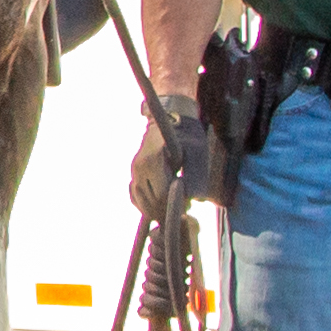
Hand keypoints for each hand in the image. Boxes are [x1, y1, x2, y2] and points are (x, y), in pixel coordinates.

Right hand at [131, 91, 210, 220]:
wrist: (170, 118)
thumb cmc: (187, 135)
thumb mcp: (197, 153)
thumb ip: (195, 177)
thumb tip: (193, 200)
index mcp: (155, 160)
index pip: (161, 194)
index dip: (175, 205)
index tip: (188, 207)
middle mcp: (140, 166)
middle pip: (150, 200)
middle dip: (166, 209)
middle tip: (182, 211)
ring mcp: (134, 169)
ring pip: (140, 200)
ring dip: (155, 210)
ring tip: (170, 211)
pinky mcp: (133, 171)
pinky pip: (134, 194)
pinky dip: (143, 204)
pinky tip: (155, 206)